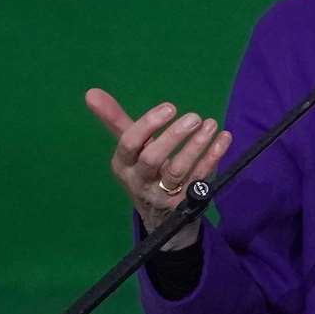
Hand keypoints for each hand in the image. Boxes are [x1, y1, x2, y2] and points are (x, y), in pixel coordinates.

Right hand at [85, 87, 231, 249]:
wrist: (161, 221)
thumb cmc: (144, 174)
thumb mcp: (129, 151)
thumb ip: (115, 121)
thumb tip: (90, 92)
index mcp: (123, 165)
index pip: (129, 143)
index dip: (148, 124)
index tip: (170, 107)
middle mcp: (139, 182)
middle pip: (152, 159)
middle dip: (173, 137)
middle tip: (194, 117)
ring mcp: (162, 196)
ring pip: (178, 171)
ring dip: (196, 146)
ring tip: (210, 124)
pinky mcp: (183, 205)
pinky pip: (199, 180)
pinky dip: (213, 158)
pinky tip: (224, 138)